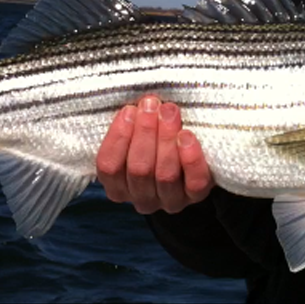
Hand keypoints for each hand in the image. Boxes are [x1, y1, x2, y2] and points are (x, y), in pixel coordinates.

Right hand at [96, 95, 214, 213]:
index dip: (118, 137)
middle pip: (139, 169)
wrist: (188, 161)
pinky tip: (186, 136)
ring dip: (166, 139)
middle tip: (151, 105)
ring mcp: (169, 201)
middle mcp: (141, 199)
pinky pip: (194, 183)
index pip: (109, 167)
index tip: (128, 110)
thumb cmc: (153, 141)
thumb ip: (130, 125)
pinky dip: (191, 159)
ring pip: (165, 175)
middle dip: (145, 132)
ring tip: (169, 112)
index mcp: (118, 187)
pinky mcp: (195, 197)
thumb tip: (136, 102)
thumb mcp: (135, 136)